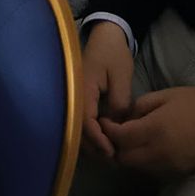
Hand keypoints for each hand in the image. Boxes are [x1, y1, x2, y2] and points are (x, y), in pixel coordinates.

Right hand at [79, 21, 133, 158]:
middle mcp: (73, 95)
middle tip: (112, 159)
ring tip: (109, 153)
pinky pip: (80, 121)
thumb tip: (116, 126)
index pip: (84, 121)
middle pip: (76, 129)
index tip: (111, 151)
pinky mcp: (77, 99)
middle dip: (92, 147)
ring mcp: (73, 98)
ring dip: (90, 143)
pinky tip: (103, 140)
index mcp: (82, 89)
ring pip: (76, 127)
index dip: (97, 139)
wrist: (105, 36)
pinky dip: (89, 134)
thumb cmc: (113, 53)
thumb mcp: (121, 76)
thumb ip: (119, 101)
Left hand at [100, 86, 194, 177]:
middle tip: (113, 133)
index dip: (107, 130)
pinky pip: (149, 171)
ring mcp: (166, 166)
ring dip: (127, 155)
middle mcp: (156, 152)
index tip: (104, 121)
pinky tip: (145, 149)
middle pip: (122, 158)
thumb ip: (139, 107)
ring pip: (134, 167)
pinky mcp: (174, 173)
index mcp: (152, 130)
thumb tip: (124, 119)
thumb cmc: (194, 104)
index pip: (119, 138)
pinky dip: (142, 162)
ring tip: (128, 141)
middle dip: (114, 146)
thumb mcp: (164, 96)